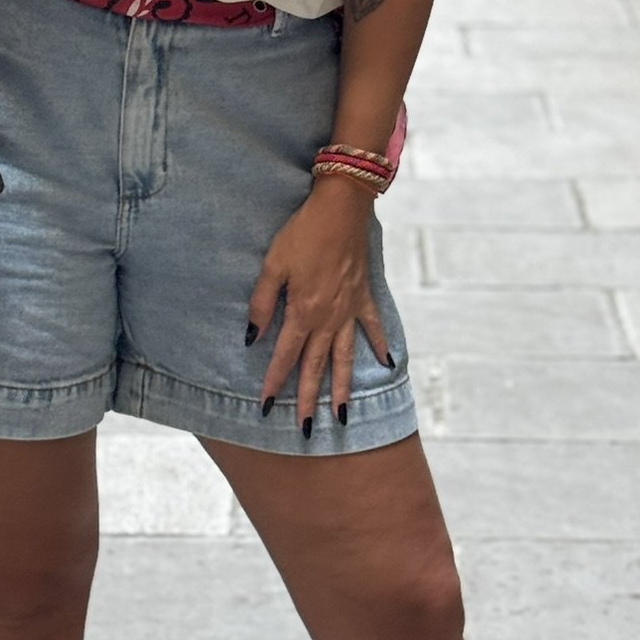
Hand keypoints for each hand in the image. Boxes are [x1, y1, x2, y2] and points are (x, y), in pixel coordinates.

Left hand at [247, 176, 390, 432]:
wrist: (341, 208)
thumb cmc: (303, 232)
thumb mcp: (273, 263)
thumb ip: (262, 302)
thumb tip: (253, 336)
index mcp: (303, 311)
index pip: (285, 356)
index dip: (273, 382)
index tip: (265, 407)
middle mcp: (328, 318)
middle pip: (316, 367)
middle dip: (309, 400)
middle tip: (306, 431)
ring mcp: (349, 309)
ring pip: (345, 357)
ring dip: (342, 388)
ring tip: (342, 416)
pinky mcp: (364, 295)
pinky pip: (373, 327)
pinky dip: (380, 345)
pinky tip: (386, 364)